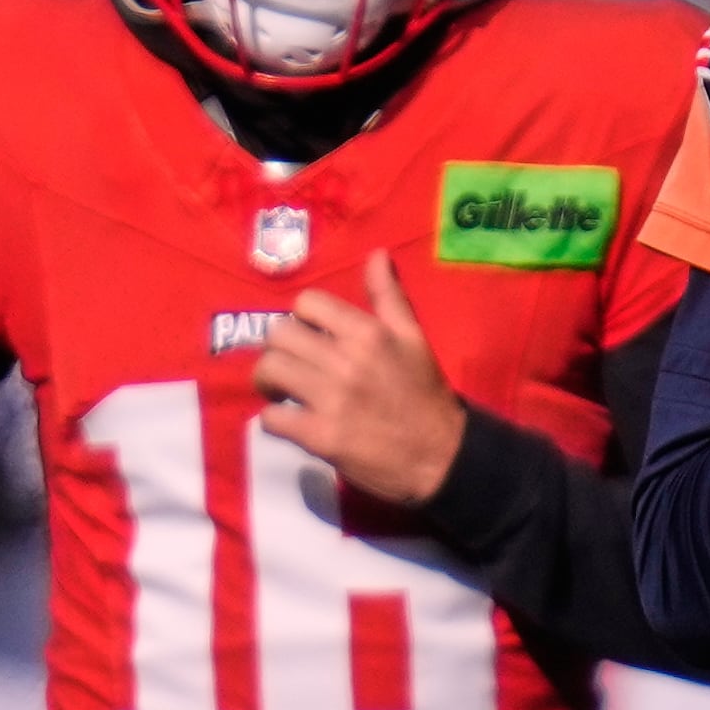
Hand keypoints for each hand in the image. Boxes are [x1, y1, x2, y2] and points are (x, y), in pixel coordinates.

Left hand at [257, 252, 466, 506]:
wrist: (440, 456)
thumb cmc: (424, 395)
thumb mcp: (413, 338)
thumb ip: (389, 296)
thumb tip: (377, 253)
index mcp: (369, 333)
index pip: (306, 304)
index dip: (302, 319)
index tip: (311, 338)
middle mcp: (347, 361)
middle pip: (278, 335)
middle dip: (280, 349)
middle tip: (292, 365)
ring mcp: (331, 400)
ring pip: (268, 371)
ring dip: (269, 382)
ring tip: (283, 391)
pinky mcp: (320, 437)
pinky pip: (271, 418)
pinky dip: (274, 420)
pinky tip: (290, 421)